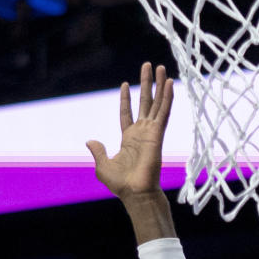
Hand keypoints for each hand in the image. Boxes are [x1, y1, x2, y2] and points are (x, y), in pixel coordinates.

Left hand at [86, 62, 173, 201]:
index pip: (127, 113)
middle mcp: (141, 132)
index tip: (124, 84)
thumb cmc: (120, 183)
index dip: (126, 99)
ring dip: (159, 85)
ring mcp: (151, 131)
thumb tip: (90, 141)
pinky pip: (164, 111)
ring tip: (160, 67)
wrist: (135, 192)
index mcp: (128, 138)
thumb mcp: (102, 165)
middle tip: (148, 65)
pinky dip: (167, 97)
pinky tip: (169, 83)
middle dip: (147, 84)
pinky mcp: (158, 133)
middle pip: (145, 102)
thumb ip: (98, 151)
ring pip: (157, 103)